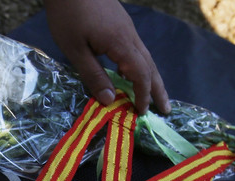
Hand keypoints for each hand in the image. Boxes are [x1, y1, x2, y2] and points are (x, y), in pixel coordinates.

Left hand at [44, 0, 169, 113]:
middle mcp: (129, 36)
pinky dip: (141, 66)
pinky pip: (137, 49)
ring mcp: (127, 28)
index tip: (142, 112)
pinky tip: (134, 73)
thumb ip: (93, 75)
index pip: (140, 75)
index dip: (142, 95)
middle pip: (150, 66)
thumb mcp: (75, 49)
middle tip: (166, 110)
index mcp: (120, 43)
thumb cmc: (68, 14)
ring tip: (156, 95)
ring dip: (152, 78)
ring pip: (146, 57)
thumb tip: (110, 100)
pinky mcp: (120, 24)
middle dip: (158, 90)